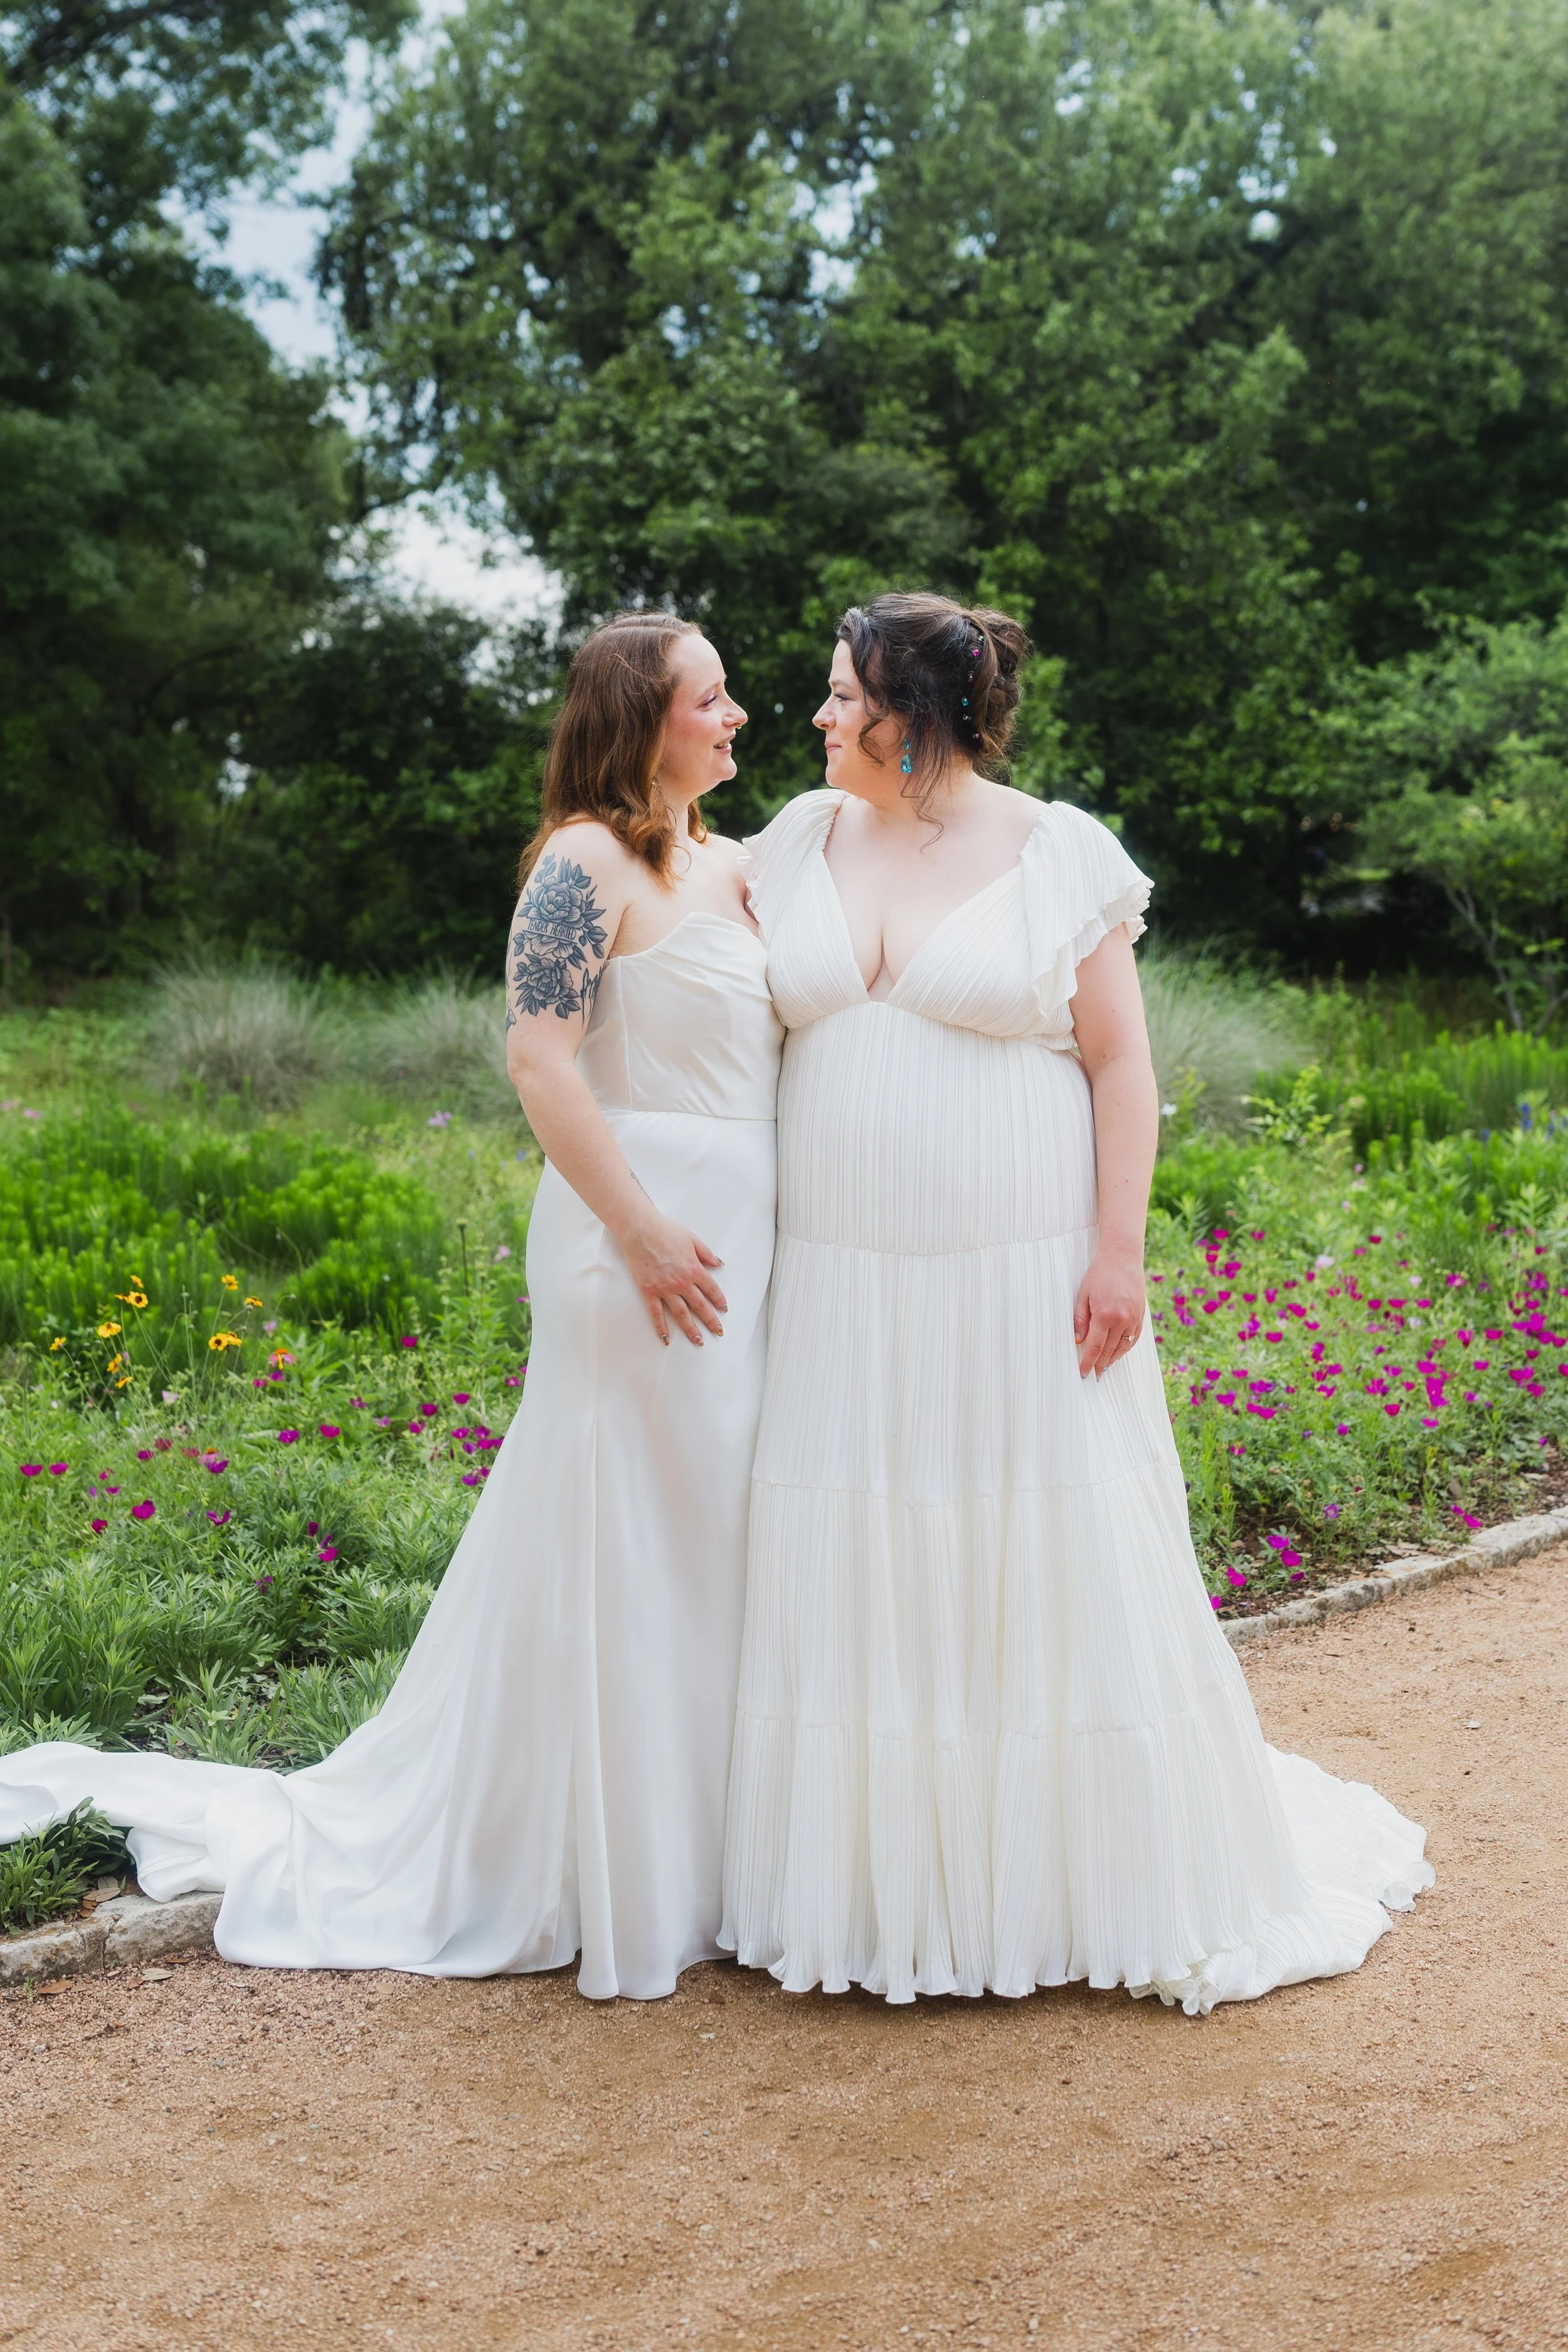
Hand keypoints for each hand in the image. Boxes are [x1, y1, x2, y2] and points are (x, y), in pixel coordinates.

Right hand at [617, 1208, 727, 1346]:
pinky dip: (661, 1327)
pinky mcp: (649, 1292)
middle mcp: (682, 1282)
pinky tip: (666, 1338)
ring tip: (699, 1341)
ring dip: (691, 1329)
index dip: (719, 1300)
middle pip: (700, 1306)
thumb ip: (706, 1254)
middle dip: (711, 1320)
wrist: (641, 1231)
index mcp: (694, 1269)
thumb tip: (718, 1264)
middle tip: (718, 1332)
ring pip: (681, 1314)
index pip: (711, 1290)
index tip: (723, 1309)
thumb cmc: (666, 1231)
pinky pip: (656, 1313)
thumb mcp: (692, 1239)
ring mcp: (665, 1289)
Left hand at [1073, 1248, 1145, 1378]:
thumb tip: (1078, 1341)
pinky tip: (1119, 1353)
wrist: (1122, 1257)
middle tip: (1094, 1375)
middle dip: (1100, 1364)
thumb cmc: (1099, 1274)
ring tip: (1104, 1367)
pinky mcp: (1141, 1315)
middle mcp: (1122, 1319)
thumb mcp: (1083, 1295)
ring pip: (1123, 1347)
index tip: (1083, 1373)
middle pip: (1109, 1350)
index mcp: (1104, 1315)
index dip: (1088, 1362)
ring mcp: (1134, 1318)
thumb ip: (1080, 1320)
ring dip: (1113, 1359)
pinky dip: (1126, 1348)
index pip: (1094, 1347)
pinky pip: (1134, 1338)